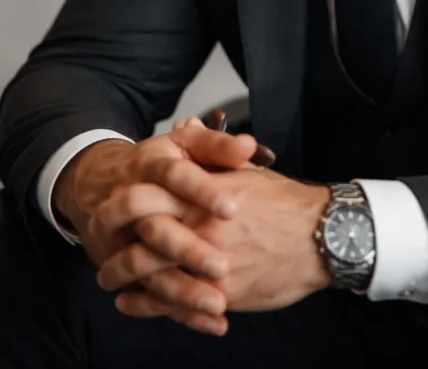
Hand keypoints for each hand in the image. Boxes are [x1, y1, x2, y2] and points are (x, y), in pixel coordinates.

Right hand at [53, 118, 261, 332]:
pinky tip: (211, 322)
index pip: (174, 176)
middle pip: (154, 227)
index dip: (201, 191)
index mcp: (149, 166)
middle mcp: (127, 201)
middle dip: (187, 248)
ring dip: (181, 288)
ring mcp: (118, 238)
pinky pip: (144, 294)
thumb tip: (249, 146)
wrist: (98, 182)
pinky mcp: (117, 266)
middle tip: (222, 266)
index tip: (232, 208)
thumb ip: (217, 146)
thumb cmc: (157, 163)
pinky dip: (175, 310)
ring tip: (218, 302)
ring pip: (145, 268)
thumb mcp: (184, 147)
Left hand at [95, 164, 331, 331]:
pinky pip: (172, 305)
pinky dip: (146, 306)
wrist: (322, 237)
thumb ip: (212, 153)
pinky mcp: (220, 295)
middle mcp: (202, 230)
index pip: (147, 197)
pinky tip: (132, 302)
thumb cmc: (285, 203)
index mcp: (204, 196)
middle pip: (140, 238)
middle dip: (113, 242)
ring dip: (123, 278)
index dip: (121, 203)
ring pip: (151, 276)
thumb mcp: (245, 171)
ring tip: (109, 278)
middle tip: (100, 244)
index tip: (107, 205)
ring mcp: (209, 265)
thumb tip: (188, 126)